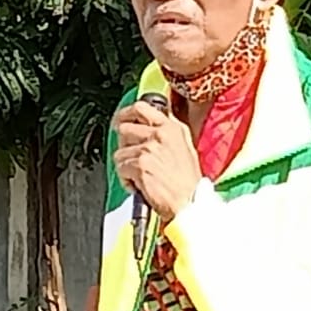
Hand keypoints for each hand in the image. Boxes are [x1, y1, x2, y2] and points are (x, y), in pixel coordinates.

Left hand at [112, 100, 201, 221]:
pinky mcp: (140, 164)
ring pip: (120, 151)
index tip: (120, 121)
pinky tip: (140, 185)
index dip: (125, 114)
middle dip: (124, 146)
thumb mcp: (184, 148)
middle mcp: (161, 134)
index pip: (141, 107)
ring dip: (126, 167)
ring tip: (141, 177)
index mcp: (173, 127)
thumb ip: (165, 134)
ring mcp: (150, 148)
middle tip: (132, 159)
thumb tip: (144, 126)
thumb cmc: (187, 183)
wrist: (190, 203)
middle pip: (124, 129)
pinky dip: (127, 180)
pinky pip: (121, 168)